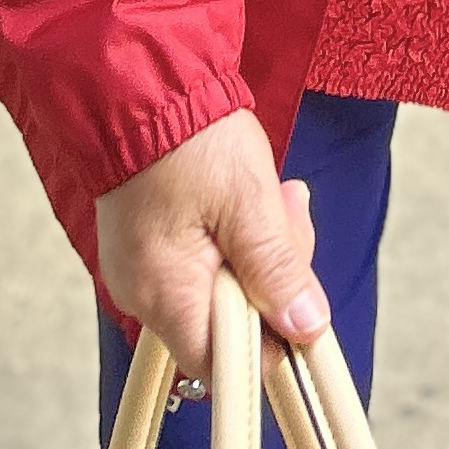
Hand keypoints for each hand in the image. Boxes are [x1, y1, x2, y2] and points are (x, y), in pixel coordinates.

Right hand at [95, 108, 326, 378]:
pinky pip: (201, 261)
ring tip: (273, 193)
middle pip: (228, 321)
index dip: (271, 340)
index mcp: (166, 297)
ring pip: (220, 285)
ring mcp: (143, 270)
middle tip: (290, 211)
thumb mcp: (249, 202)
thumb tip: (307, 328)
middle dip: (272, 273)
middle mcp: (144, 296)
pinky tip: (245, 197)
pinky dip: (231, 235)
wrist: (141, 84)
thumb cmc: (192, 140)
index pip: (224, 363)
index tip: (300, 294)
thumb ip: (277, 270)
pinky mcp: (147, 245)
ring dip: (258, 246)